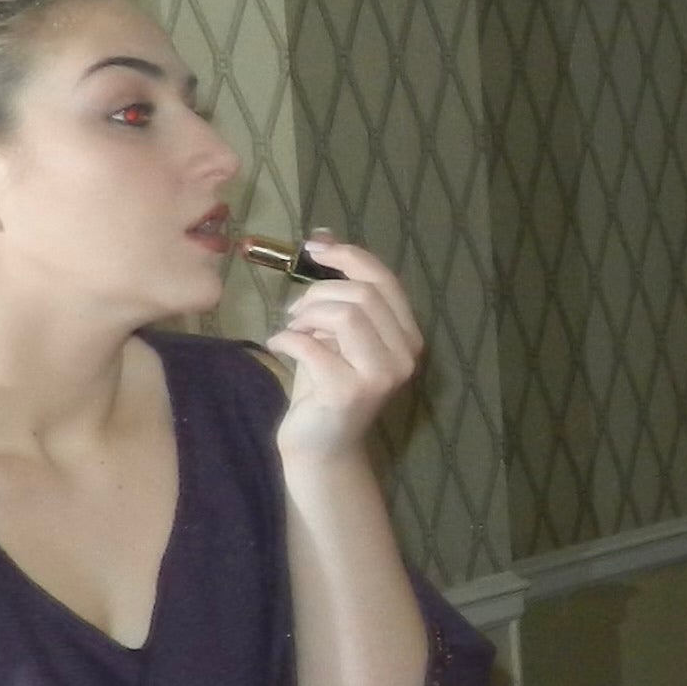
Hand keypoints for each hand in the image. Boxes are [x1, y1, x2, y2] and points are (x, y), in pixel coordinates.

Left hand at [266, 237, 422, 466]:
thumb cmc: (326, 387)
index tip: (314, 248)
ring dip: (307, 316)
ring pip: (345, 315)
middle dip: (319, 293)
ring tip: (293, 329)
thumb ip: (340, 296)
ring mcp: (380, 375)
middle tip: (296, 312)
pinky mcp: (349, 392)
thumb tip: (324, 238)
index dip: (348, 256)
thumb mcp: (337, 335)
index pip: (385, 281)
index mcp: (408, 337)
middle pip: (362, 295)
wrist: (321, 447)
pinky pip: (312, 345)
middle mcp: (404, 356)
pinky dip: (286, 339)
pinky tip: (279, 346)